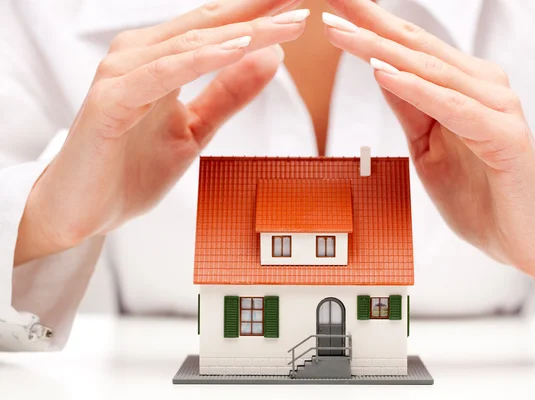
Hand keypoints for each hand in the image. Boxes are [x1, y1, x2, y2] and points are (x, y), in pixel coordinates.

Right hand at [15, 0, 308, 264]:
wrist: (84, 212)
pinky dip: (202, 59)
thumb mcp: (195, 130)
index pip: (217, 28)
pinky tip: (238, 48)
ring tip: (288, 22)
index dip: (259, 14)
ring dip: (243, 32)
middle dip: (258, 11)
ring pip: (192, 44)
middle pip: (208, 25)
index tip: (298, 6)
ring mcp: (122, 74)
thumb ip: (229, 94)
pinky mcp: (111, 101)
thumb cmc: (132, 168)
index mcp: (159, 59)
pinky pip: (164, 73)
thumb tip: (271, 57)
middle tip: (299, 0)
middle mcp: (139, 56)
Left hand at [323, 0, 534, 292]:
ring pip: (429, 70)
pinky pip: (452, 107)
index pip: (408, 48)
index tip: (333, 7)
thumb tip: (380, 71)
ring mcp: (495, 107)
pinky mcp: (504, 135)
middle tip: (331, 0)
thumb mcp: (429, 148)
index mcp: (461, 87)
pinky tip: (382, 73)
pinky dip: (416, 89)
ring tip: (340, 31)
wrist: (530, 238)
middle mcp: (481, 87)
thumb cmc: (484, 195)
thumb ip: (411, 109)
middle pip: (415, 46)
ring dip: (380, 49)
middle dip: (368, 21)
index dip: (369, 25)